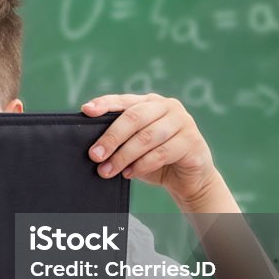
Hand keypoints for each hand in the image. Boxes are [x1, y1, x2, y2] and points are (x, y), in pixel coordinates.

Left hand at [81, 93, 216, 203]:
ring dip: (124, 156)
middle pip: (134, 117)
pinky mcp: (192, 141)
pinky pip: (162, 153)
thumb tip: (93, 148)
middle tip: (95, 155)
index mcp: (150, 102)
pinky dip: (142, 165)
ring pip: (147, 137)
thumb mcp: (135, 145)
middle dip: (111, 138)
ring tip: (108, 170)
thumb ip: (120, 139)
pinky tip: (129, 173)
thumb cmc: (156, 159)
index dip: (104, 104)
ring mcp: (183, 122)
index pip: (124, 100)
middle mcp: (167, 106)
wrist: (188, 178)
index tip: (86, 111)